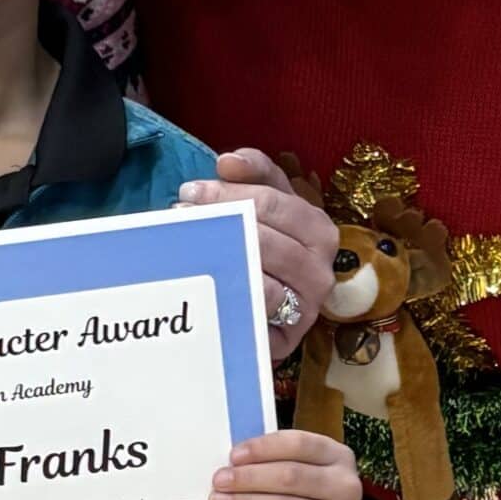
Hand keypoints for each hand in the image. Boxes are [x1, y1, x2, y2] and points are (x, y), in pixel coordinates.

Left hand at [179, 148, 336, 356]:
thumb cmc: (267, 244)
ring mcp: (306, 306)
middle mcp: (320, 268)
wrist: (269, 307)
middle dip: (217, 221)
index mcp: (318, 227)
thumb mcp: (267, 200)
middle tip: (181, 214)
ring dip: (217, 256)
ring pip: (261, 274)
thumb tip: (228, 162)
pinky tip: (204, 280)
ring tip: (186, 242)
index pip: (271, 200)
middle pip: (262, 236)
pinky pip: (255, 313)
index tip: (190, 191)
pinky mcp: (287, 338)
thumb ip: (254, 172)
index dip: (226, 192)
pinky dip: (229, 293)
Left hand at [209, 429, 362, 499]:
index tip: (234, 456)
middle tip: (220, 480)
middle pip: (290, 476)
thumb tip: (235, 461)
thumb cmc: (311, 486)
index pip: (298, 444)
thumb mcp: (305, 464)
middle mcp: (345, 485)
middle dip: (248, 478)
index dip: (262, 448)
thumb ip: (277, 458)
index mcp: (338, 455)